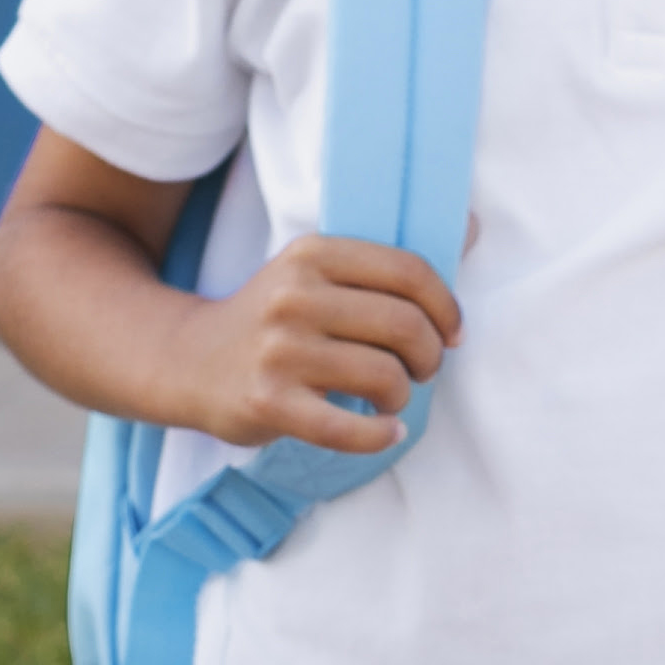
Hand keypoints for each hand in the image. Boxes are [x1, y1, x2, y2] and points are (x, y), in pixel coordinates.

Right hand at [170, 236, 459, 453]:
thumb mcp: (318, 272)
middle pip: (404, 325)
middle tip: (420, 370)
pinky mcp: (268, 402)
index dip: (446, 307)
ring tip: (391, 398)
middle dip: (430, 355)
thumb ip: (388, 261)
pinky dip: (380, 436)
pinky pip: (347, 428)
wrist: (190, 362)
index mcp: (312, 255)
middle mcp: (294, 296)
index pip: (408, 272)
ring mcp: (279, 351)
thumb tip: (474, 228)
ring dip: (402, 395)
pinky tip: (385, 432)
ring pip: (384, 376)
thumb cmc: (275, 320)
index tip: (451, 333)